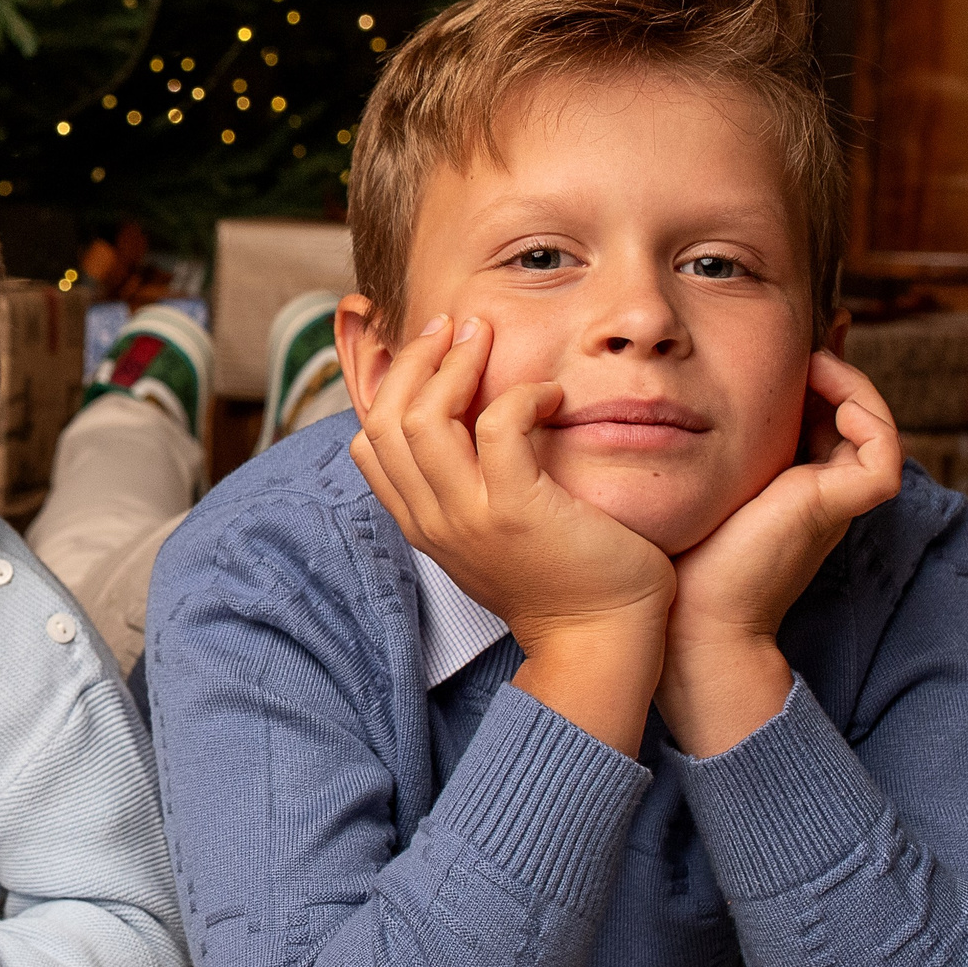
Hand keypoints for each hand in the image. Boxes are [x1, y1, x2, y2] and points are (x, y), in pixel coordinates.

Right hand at [347, 313, 675, 754]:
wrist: (600, 640)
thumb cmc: (561, 579)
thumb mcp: (491, 533)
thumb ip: (467, 488)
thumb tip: (468, 425)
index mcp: (421, 523)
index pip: (368, 443)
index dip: (388, 385)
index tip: (429, 350)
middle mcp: (432, 519)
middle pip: (384, 420)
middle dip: (414, 360)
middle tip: (455, 326)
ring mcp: (469, 517)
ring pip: (423, 418)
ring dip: (454, 363)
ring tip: (485, 337)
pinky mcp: (516, 511)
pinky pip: (499, 426)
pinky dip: (520, 394)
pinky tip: (550, 394)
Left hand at [658, 351, 902, 756]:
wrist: (685, 620)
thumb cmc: (670, 555)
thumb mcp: (677, 479)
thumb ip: (679, 442)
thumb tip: (650, 391)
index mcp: (782, 483)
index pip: (810, 413)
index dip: (803, 373)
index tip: (777, 337)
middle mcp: (815, 488)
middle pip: (843, 411)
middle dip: (827, 366)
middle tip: (804, 331)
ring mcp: (833, 499)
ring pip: (872, 423)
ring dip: (849, 380)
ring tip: (811, 357)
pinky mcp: (840, 506)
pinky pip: (883, 450)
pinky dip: (867, 411)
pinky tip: (823, 390)